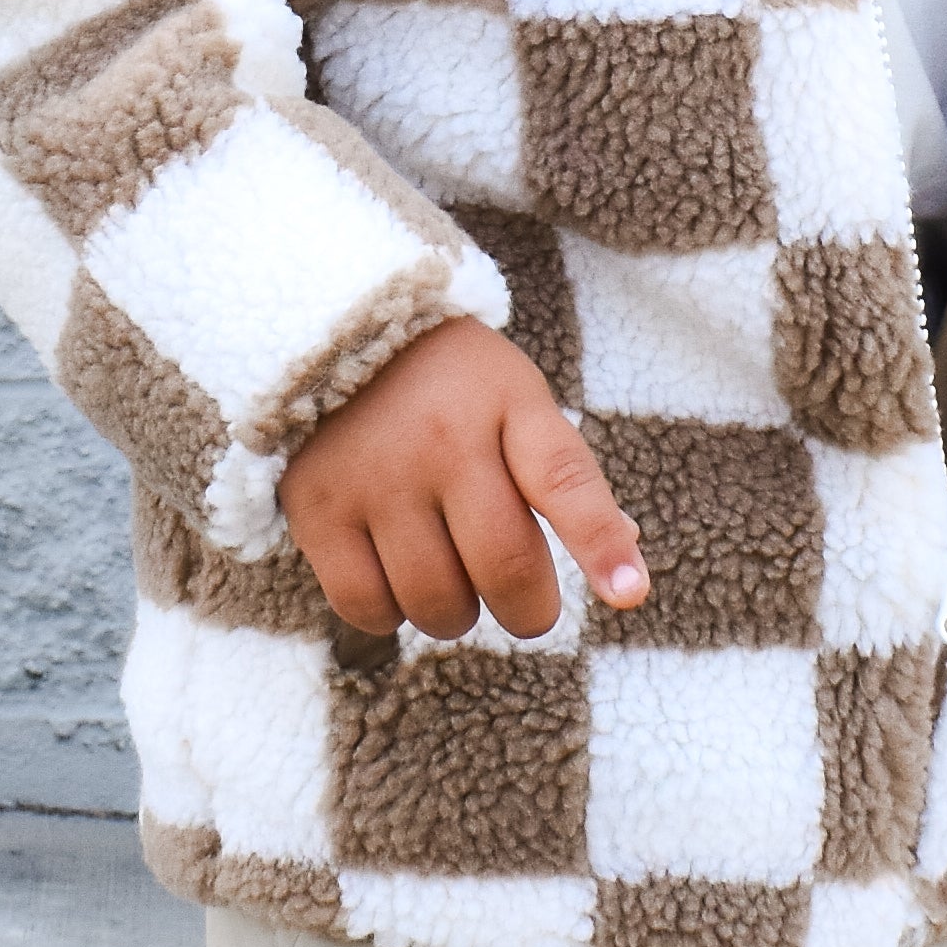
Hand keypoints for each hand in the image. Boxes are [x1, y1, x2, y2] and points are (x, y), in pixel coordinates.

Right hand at [280, 319, 646, 641]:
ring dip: (457, 616)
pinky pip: (366, 604)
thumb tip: (624, 568)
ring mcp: (376, 475)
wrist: (333, 330)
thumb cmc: (447, 384)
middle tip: (525, 609)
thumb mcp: (516, 400)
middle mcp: (443, 439)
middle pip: (505, 566)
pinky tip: (396, 583)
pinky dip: (390, 616)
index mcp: (506, 403)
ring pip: (436, 600)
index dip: (600, 544)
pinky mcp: (318, 506)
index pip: (563, 478)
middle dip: (530, 612)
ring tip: (453, 584)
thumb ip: (563, 477)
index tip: (629, 595)